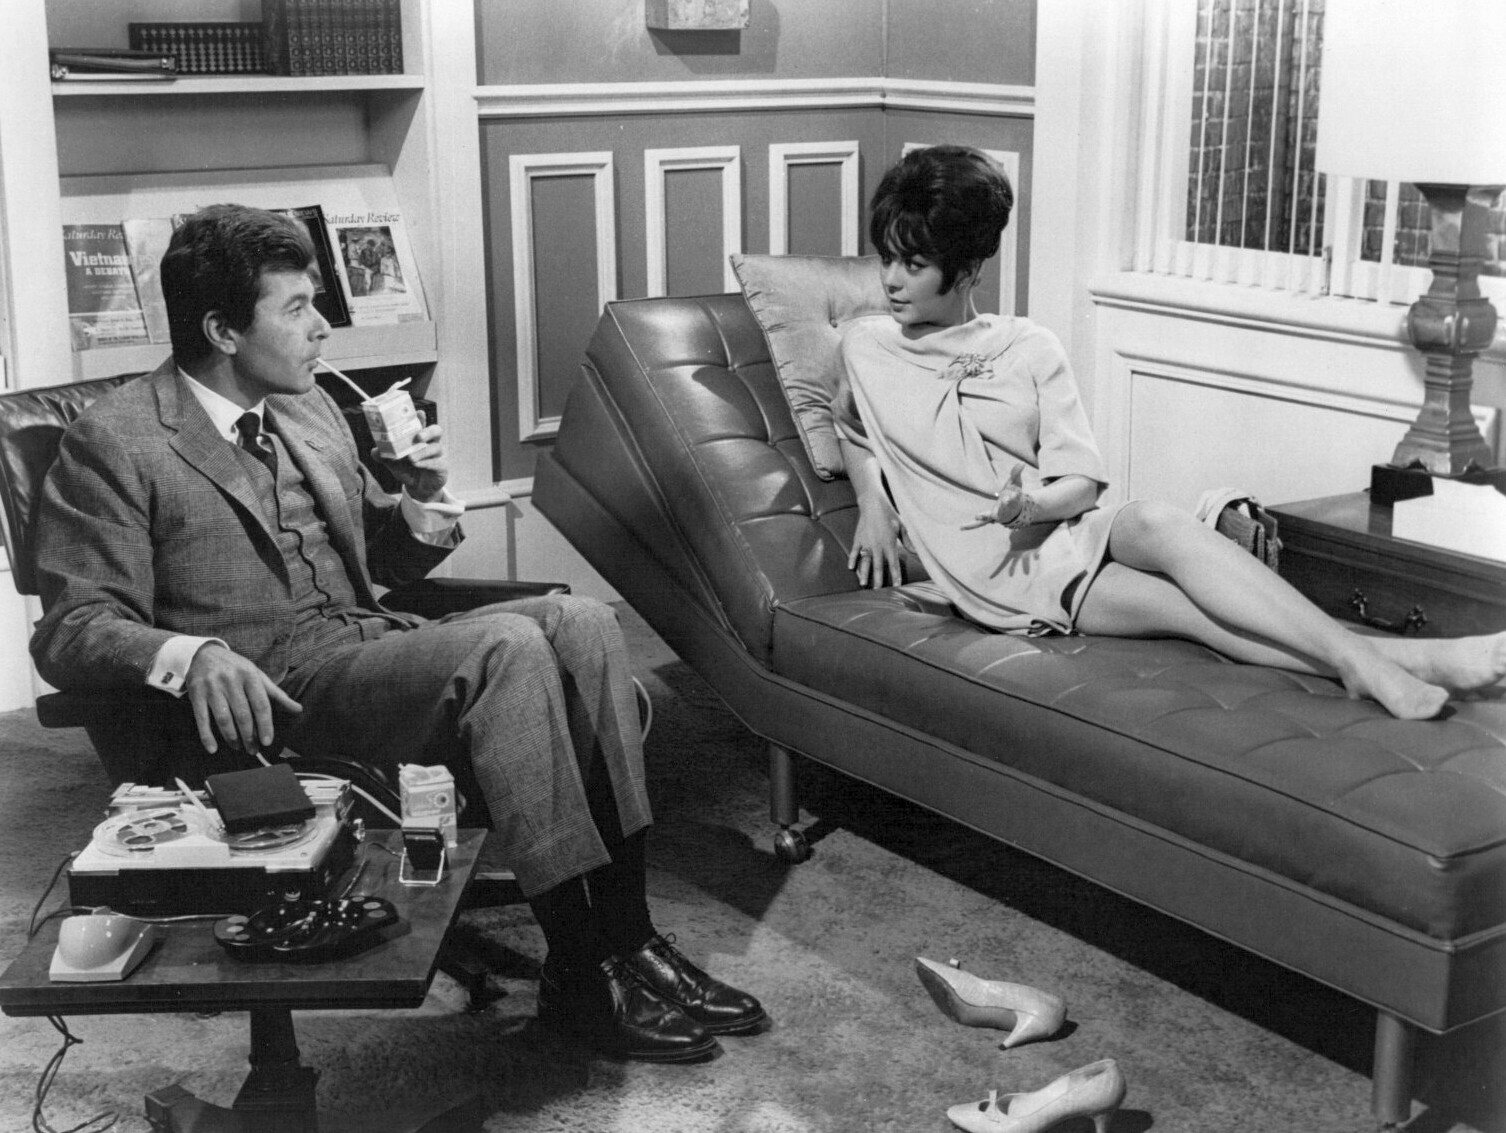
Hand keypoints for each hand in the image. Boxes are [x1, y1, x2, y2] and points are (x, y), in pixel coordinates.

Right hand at [184, 642, 301, 754]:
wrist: (204, 654)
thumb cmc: (236, 669)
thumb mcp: (257, 676)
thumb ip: (276, 694)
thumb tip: (298, 710)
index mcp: (250, 675)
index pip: (261, 704)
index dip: (265, 725)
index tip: (267, 741)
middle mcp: (231, 680)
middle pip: (243, 714)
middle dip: (249, 736)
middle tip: (253, 750)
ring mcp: (212, 687)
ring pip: (223, 718)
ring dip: (232, 737)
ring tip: (238, 747)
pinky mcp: (196, 693)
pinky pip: (202, 718)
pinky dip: (207, 736)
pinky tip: (213, 749)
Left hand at [376, 422, 447, 501]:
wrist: (417, 489)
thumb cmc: (407, 470)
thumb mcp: (393, 463)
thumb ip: (384, 456)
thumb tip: (374, 451)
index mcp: (420, 438)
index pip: (422, 424)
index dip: (421, 418)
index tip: (419, 413)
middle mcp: (431, 443)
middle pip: (436, 431)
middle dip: (428, 431)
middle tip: (418, 437)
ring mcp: (439, 455)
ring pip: (436, 447)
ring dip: (422, 452)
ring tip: (411, 458)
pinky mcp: (442, 467)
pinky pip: (437, 462)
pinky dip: (426, 463)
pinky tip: (417, 465)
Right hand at [849, 505, 903, 588]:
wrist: (873, 504)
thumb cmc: (890, 515)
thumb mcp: (902, 526)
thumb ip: (908, 540)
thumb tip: (917, 551)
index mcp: (889, 543)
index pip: (893, 563)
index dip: (895, 575)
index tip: (896, 586)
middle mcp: (877, 545)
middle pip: (878, 566)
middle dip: (878, 579)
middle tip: (878, 591)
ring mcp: (866, 543)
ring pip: (865, 561)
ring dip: (864, 573)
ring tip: (863, 583)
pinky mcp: (858, 539)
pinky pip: (855, 551)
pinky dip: (852, 559)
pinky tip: (851, 568)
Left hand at [962, 462, 1025, 528]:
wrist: (1015, 509)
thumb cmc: (1013, 494)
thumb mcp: (1016, 483)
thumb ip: (1017, 472)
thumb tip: (1022, 462)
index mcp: (1012, 501)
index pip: (1013, 499)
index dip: (1012, 497)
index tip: (1012, 495)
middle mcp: (1004, 510)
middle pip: (1002, 509)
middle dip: (1001, 507)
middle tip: (1000, 505)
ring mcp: (996, 516)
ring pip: (989, 518)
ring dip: (984, 517)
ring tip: (976, 515)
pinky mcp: (989, 518)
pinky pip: (979, 523)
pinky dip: (971, 525)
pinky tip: (961, 528)